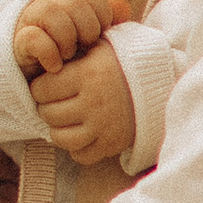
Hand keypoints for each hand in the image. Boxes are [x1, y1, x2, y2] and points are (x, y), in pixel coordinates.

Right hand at [12, 0, 123, 78]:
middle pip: (75, 3)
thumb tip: (123, 6)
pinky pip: (35, 38)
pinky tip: (55, 67)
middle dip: (86, 30)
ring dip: (67, 41)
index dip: (101, 16)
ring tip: (67, 57)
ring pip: (53, 14)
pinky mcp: (17, 40)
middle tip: (83, 49)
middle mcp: (48, 2)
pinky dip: (49, 55)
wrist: (31, 75)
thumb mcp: (91, 37)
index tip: (98, 37)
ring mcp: (30, 19)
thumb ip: (108, 20)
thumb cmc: (68, 52)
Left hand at [30, 41, 136, 161]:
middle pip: (48, 113)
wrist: (162, 83)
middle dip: (47, 108)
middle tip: (57, 103)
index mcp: (87, 74)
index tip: (48, 86)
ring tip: (66, 120)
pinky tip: (83, 133)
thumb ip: (73, 50)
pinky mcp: (112, 144)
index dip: (40, 87)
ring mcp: (103, 126)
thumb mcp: (100, 47)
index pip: (41, 89)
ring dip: (59, 130)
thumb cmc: (124, 62)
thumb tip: (44, 57)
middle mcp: (93, 102)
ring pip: (60, 138)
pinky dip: (77, 148)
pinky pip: (81, 155)